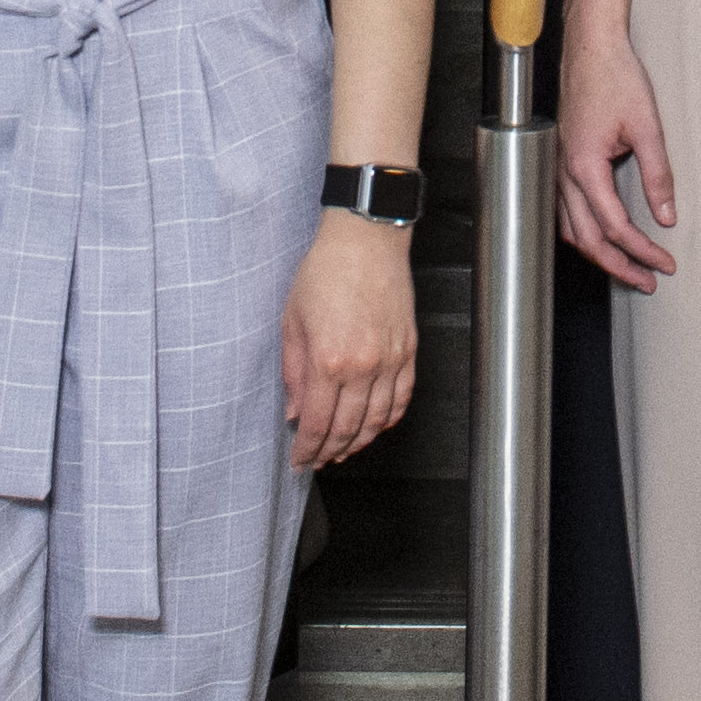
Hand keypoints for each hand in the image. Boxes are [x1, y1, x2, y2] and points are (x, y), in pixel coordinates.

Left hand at [284, 215, 419, 468]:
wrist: (366, 240)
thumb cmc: (326, 270)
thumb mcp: (292, 320)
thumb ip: (293, 372)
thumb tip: (294, 410)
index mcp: (328, 360)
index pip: (317, 423)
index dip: (307, 449)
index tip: (300, 459)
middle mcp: (363, 366)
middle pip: (347, 428)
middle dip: (330, 452)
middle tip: (318, 460)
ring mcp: (390, 360)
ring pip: (378, 420)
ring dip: (359, 441)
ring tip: (344, 449)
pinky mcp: (408, 351)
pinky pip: (402, 398)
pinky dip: (388, 419)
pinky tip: (376, 425)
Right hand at [556, 37, 678, 287]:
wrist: (590, 45)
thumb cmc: (614, 76)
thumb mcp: (647, 125)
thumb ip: (658, 174)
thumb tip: (667, 214)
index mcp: (585, 166)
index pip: (614, 226)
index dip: (642, 250)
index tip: (665, 262)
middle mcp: (564, 172)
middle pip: (587, 239)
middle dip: (619, 265)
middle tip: (648, 280)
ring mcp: (557, 167)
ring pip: (570, 228)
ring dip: (598, 253)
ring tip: (627, 267)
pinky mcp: (559, 160)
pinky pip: (564, 210)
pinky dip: (581, 232)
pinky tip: (599, 235)